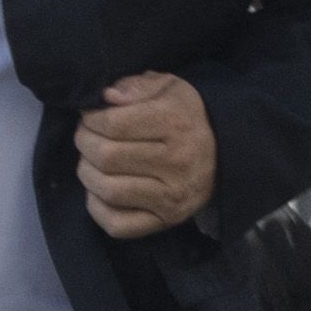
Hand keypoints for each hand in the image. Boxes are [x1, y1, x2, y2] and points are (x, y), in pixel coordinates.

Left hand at [75, 71, 217, 238]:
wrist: (226, 151)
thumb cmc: (187, 116)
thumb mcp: (168, 88)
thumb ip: (136, 86)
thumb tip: (106, 97)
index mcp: (176, 123)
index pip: (115, 124)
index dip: (91, 119)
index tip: (89, 116)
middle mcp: (177, 162)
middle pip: (107, 156)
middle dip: (84, 144)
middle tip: (85, 137)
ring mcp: (172, 196)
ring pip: (108, 190)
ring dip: (87, 174)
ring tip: (91, 161)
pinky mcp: (166, 220)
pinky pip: (117, 224)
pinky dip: (97, 208)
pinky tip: (99, 190)